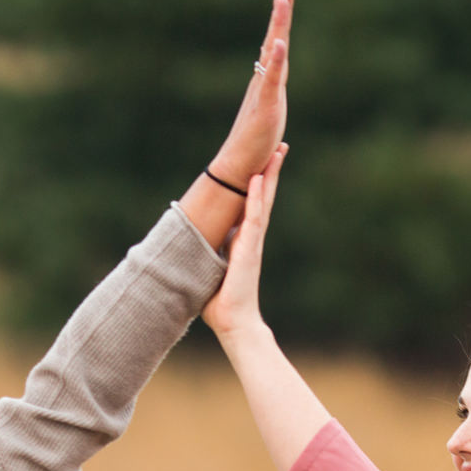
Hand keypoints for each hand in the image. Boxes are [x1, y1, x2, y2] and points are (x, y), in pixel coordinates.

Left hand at [203, 143, 288, 336]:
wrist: (233, 324)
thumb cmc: (221, 305)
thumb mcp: (210, 271)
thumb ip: (208, 257)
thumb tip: (190, 251)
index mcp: (242, 242)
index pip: (251, 207)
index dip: (257, 185)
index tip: (261, 163)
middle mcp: (250, 238)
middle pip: (263, 197)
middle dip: (270, 172)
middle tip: (280, 147)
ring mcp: (252, 243)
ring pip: (264, 202)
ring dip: (269, 176)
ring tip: (278, 151)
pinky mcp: (249, 250)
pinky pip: (255, 218)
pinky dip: (256, 198)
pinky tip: (258, 178)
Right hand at [209, 0, 293, 188]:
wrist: (239, 167)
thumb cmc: (254, 145)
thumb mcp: (270, 115)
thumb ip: (272, 100)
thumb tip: (274, 90)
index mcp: (268, 81)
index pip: (277, 44)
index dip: (281, 20)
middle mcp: (264, 80)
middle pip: (275, 38)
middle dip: (282, 10)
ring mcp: (264, 92)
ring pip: (274, 52)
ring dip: (278, 24)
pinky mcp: (265, 107)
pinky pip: (272, 80)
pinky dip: (277, 60)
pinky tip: (280, 43)